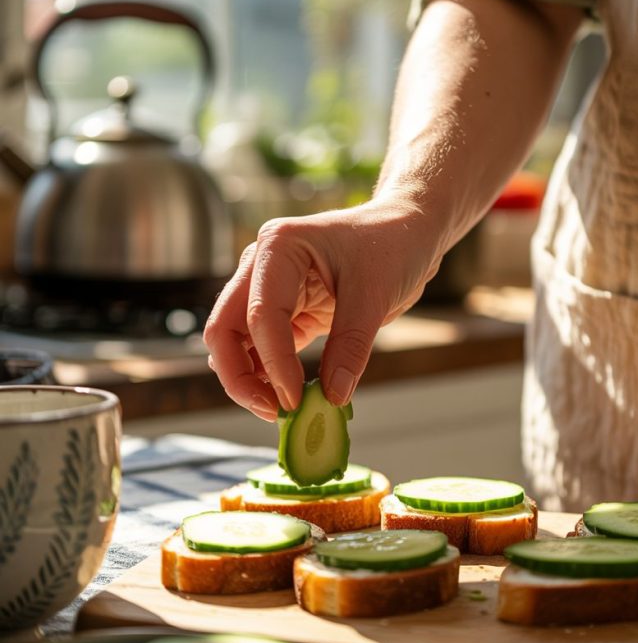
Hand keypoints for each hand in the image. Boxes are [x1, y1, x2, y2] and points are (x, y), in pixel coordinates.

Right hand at [203, 197, 440, 418]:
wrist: (408, 231)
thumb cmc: (393, 245)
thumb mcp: (377, 294)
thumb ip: (351, 346)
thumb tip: (332, 397)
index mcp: (278, 247)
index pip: (260, 314)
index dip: (274, 362)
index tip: (294, 400)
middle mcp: (261, 266)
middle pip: (225, 328)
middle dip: (240, 375)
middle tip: (274, 411)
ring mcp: (268, 289)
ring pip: (236, 343)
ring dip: (250, 379)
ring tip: (282, 411)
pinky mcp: (284, 312)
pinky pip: (262, 349)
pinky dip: (269, 376)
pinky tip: (288, 398)